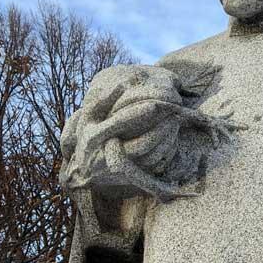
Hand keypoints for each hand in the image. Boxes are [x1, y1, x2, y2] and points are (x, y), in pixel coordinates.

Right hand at [59, 68, 182, 190]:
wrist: (87, 169)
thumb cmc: (89, 135)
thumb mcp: (89, 116)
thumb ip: (102, 100)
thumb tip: (121, 85)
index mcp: (95, 137)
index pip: (121, 123)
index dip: (138, 112)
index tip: (155, 103)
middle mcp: (109, 155)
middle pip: (143, 143)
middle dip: (162, 128)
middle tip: (173, 112)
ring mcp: (123, 169)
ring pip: (153, 155)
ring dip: (168, 138)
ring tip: (174, 121)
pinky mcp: (134, 177)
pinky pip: (157, 165)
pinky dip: (167, 151)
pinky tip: (172, 136)